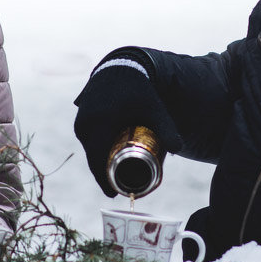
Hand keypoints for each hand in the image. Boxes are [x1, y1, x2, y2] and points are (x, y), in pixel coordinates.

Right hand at [73, 58, 182, 196]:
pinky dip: (95, 151)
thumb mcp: (154, 109)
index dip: (104, 180)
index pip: (98, 160)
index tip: (114, 194)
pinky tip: (104, 159)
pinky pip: (86, 141)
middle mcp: (86, 124)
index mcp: (102, 123)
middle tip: (117, 188)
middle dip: (103, 176)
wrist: (120, 67)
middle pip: (93, 159)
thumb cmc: (139, 90)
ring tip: (113, 176)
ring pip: (89, 150)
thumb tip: (179, 149)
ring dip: (98, 164)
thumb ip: (166, 128)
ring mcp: (81, 121)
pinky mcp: (81, 118)